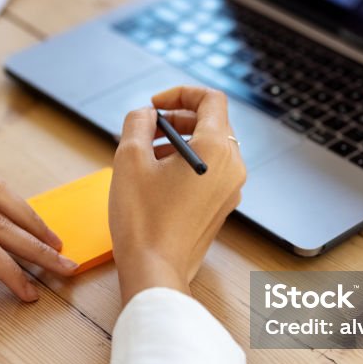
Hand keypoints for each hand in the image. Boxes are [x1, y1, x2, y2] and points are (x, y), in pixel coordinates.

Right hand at [109, 86, 245, 304]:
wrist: (155, 270)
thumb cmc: (142, 219)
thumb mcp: (129, 158)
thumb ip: (137, 122)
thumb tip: (145, 113)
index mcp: (217, 149)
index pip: (211, 100)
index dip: (181, 93)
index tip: (156, 105)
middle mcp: (232, 167)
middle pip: (213, 123)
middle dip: (179, 118)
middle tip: (148, 127)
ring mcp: (231, 190)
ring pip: (211, 148)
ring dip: (180, 141)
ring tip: (147, 154)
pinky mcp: (222, 207)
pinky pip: (211, 172)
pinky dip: (188, 164)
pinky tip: (158, 178)